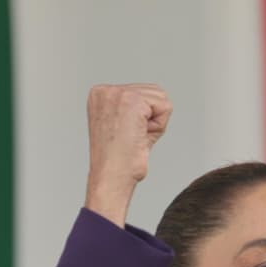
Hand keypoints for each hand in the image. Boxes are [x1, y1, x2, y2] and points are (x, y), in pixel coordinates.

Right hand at [83, 83, 171, 226]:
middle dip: (151, 119)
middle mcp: (105, 90)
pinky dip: (159, 126)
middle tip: (133, 138)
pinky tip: (139, 136)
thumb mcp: (124, 126)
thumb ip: (136, 109)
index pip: (143, 93)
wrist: (111, 176)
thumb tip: (160, 100)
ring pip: (161, 98)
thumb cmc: (119, 160)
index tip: (126, 135)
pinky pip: (165, 107)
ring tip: (135, 137)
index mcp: (101, 95)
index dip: (144, 118)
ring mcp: (117, 93)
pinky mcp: (131, 100)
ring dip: (155, 122)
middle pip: (154, 91)